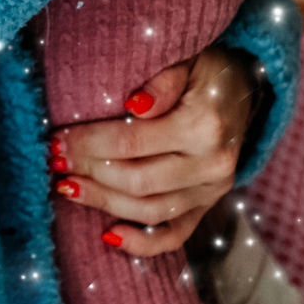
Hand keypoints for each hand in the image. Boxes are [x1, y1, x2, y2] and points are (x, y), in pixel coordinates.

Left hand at [47, 47, 258, 256]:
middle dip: (89, 171)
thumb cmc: (208, 70)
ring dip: (103, 202)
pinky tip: (109, 235)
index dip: (89, 144)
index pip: (132, 143)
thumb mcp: (188, 60)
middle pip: (137, 181)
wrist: (247, 88)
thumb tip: (132, 104)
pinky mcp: (208, 205)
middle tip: (55, 160)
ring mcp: (212, 191)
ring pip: (149, 210)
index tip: (57, 138)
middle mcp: (211, 165)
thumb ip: (162, 82)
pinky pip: (175, 235)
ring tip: (68, 188)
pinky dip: (142, 242)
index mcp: (204, 126)